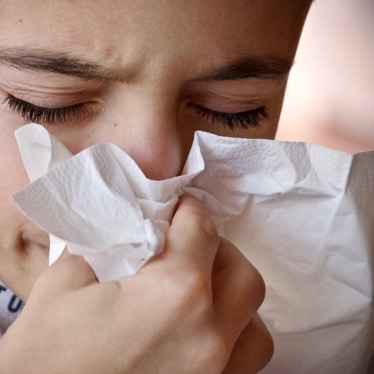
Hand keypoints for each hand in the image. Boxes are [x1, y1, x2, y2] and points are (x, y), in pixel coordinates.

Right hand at [0, 194, 272, 372]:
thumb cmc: (46, 359)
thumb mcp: (63, 285)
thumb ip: (105, 244)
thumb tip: (128, 227)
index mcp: (174, 294)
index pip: (200, 230)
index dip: (190, 210)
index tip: (182, 207)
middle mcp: (208, 335)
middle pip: (240, 272)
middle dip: (217, 249)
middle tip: (189, 245)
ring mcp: (217, 373)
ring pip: (254, 320)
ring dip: (233, 295)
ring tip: (203, 288)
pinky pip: (246, 358)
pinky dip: (234, 334)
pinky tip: (203, 327)